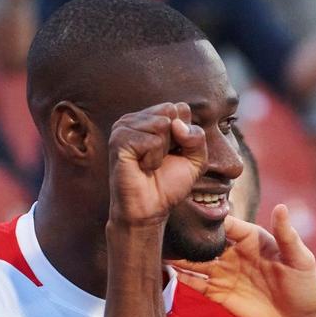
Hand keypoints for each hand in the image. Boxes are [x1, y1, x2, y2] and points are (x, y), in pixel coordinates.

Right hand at [108, 103, 206, 229]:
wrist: (150, 209)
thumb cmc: (169, 184)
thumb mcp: (195, 160)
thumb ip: (197, 137)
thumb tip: (176, 124)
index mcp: (153, 117)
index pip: (181, 108)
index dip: (186, 135)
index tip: (174, 153)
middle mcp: (137, 118)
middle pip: (171, 111)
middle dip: (175, 140)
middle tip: (161, 159)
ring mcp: (124, 127)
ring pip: (161, 124)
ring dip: (162, 151)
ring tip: (150, 163)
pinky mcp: (118, 140)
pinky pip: (151, 141)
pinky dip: (153, 159)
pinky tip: (142, 167)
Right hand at [173, 205, 315, 316]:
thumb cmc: (305, 287)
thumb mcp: (301, 260)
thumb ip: (288, 235)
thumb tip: (282, 207)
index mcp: (252, 239)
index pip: (225, 223)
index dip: (207, 217)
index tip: (187, 210)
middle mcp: (235, 253)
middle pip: (204, 242)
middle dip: (185, 237)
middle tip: (162, 228)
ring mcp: (226, 274)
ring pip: (196, 262)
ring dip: (178, 257)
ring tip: (157, 249)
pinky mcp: (220, 294)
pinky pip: (197, 285)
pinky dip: (181, 279)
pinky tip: (165, 272)